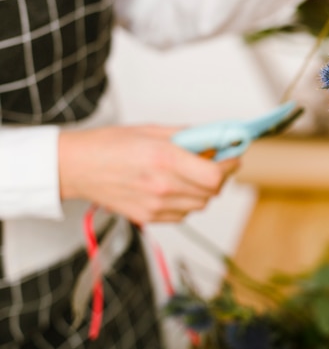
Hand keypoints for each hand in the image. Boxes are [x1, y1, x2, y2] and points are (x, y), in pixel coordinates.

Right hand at [58, 125, 239, 223]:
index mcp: (165, 159)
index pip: (215, 175)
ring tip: (190, 175)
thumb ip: (188, 136)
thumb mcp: (153, 130)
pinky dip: (186, 202)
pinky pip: (182, 214)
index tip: (233, 158)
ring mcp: (155, 206)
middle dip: (219, 177)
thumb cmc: (110, 145)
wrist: (77, 167)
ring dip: (203, 191)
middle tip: (215, 163)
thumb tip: (215, 139)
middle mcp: (162, 186)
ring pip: (200, 205)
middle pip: (212, 192)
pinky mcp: (148, 218)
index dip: (229, 167)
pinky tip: (174, 188)